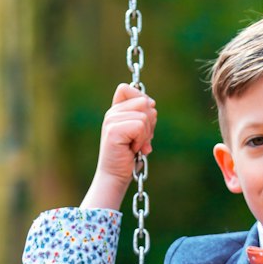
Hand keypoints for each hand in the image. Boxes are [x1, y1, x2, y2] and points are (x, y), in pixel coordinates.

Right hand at [82, 84, 156, 208]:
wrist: (116, 176)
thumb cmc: (128, 156)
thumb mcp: (139, 132)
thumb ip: (144, 115)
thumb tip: (151, 103)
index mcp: (116, 110)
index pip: (127, 88)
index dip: (142, 101)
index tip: (142, 122)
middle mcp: (111, 113)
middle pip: (143, 101)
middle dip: (150, 123)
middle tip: (140, 140)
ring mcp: (111, 120)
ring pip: (144, 116)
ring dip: (146, 135)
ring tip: (136, 146)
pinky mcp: (113, 130)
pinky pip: (140, 126)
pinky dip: (142, 140)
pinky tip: (133, 149)